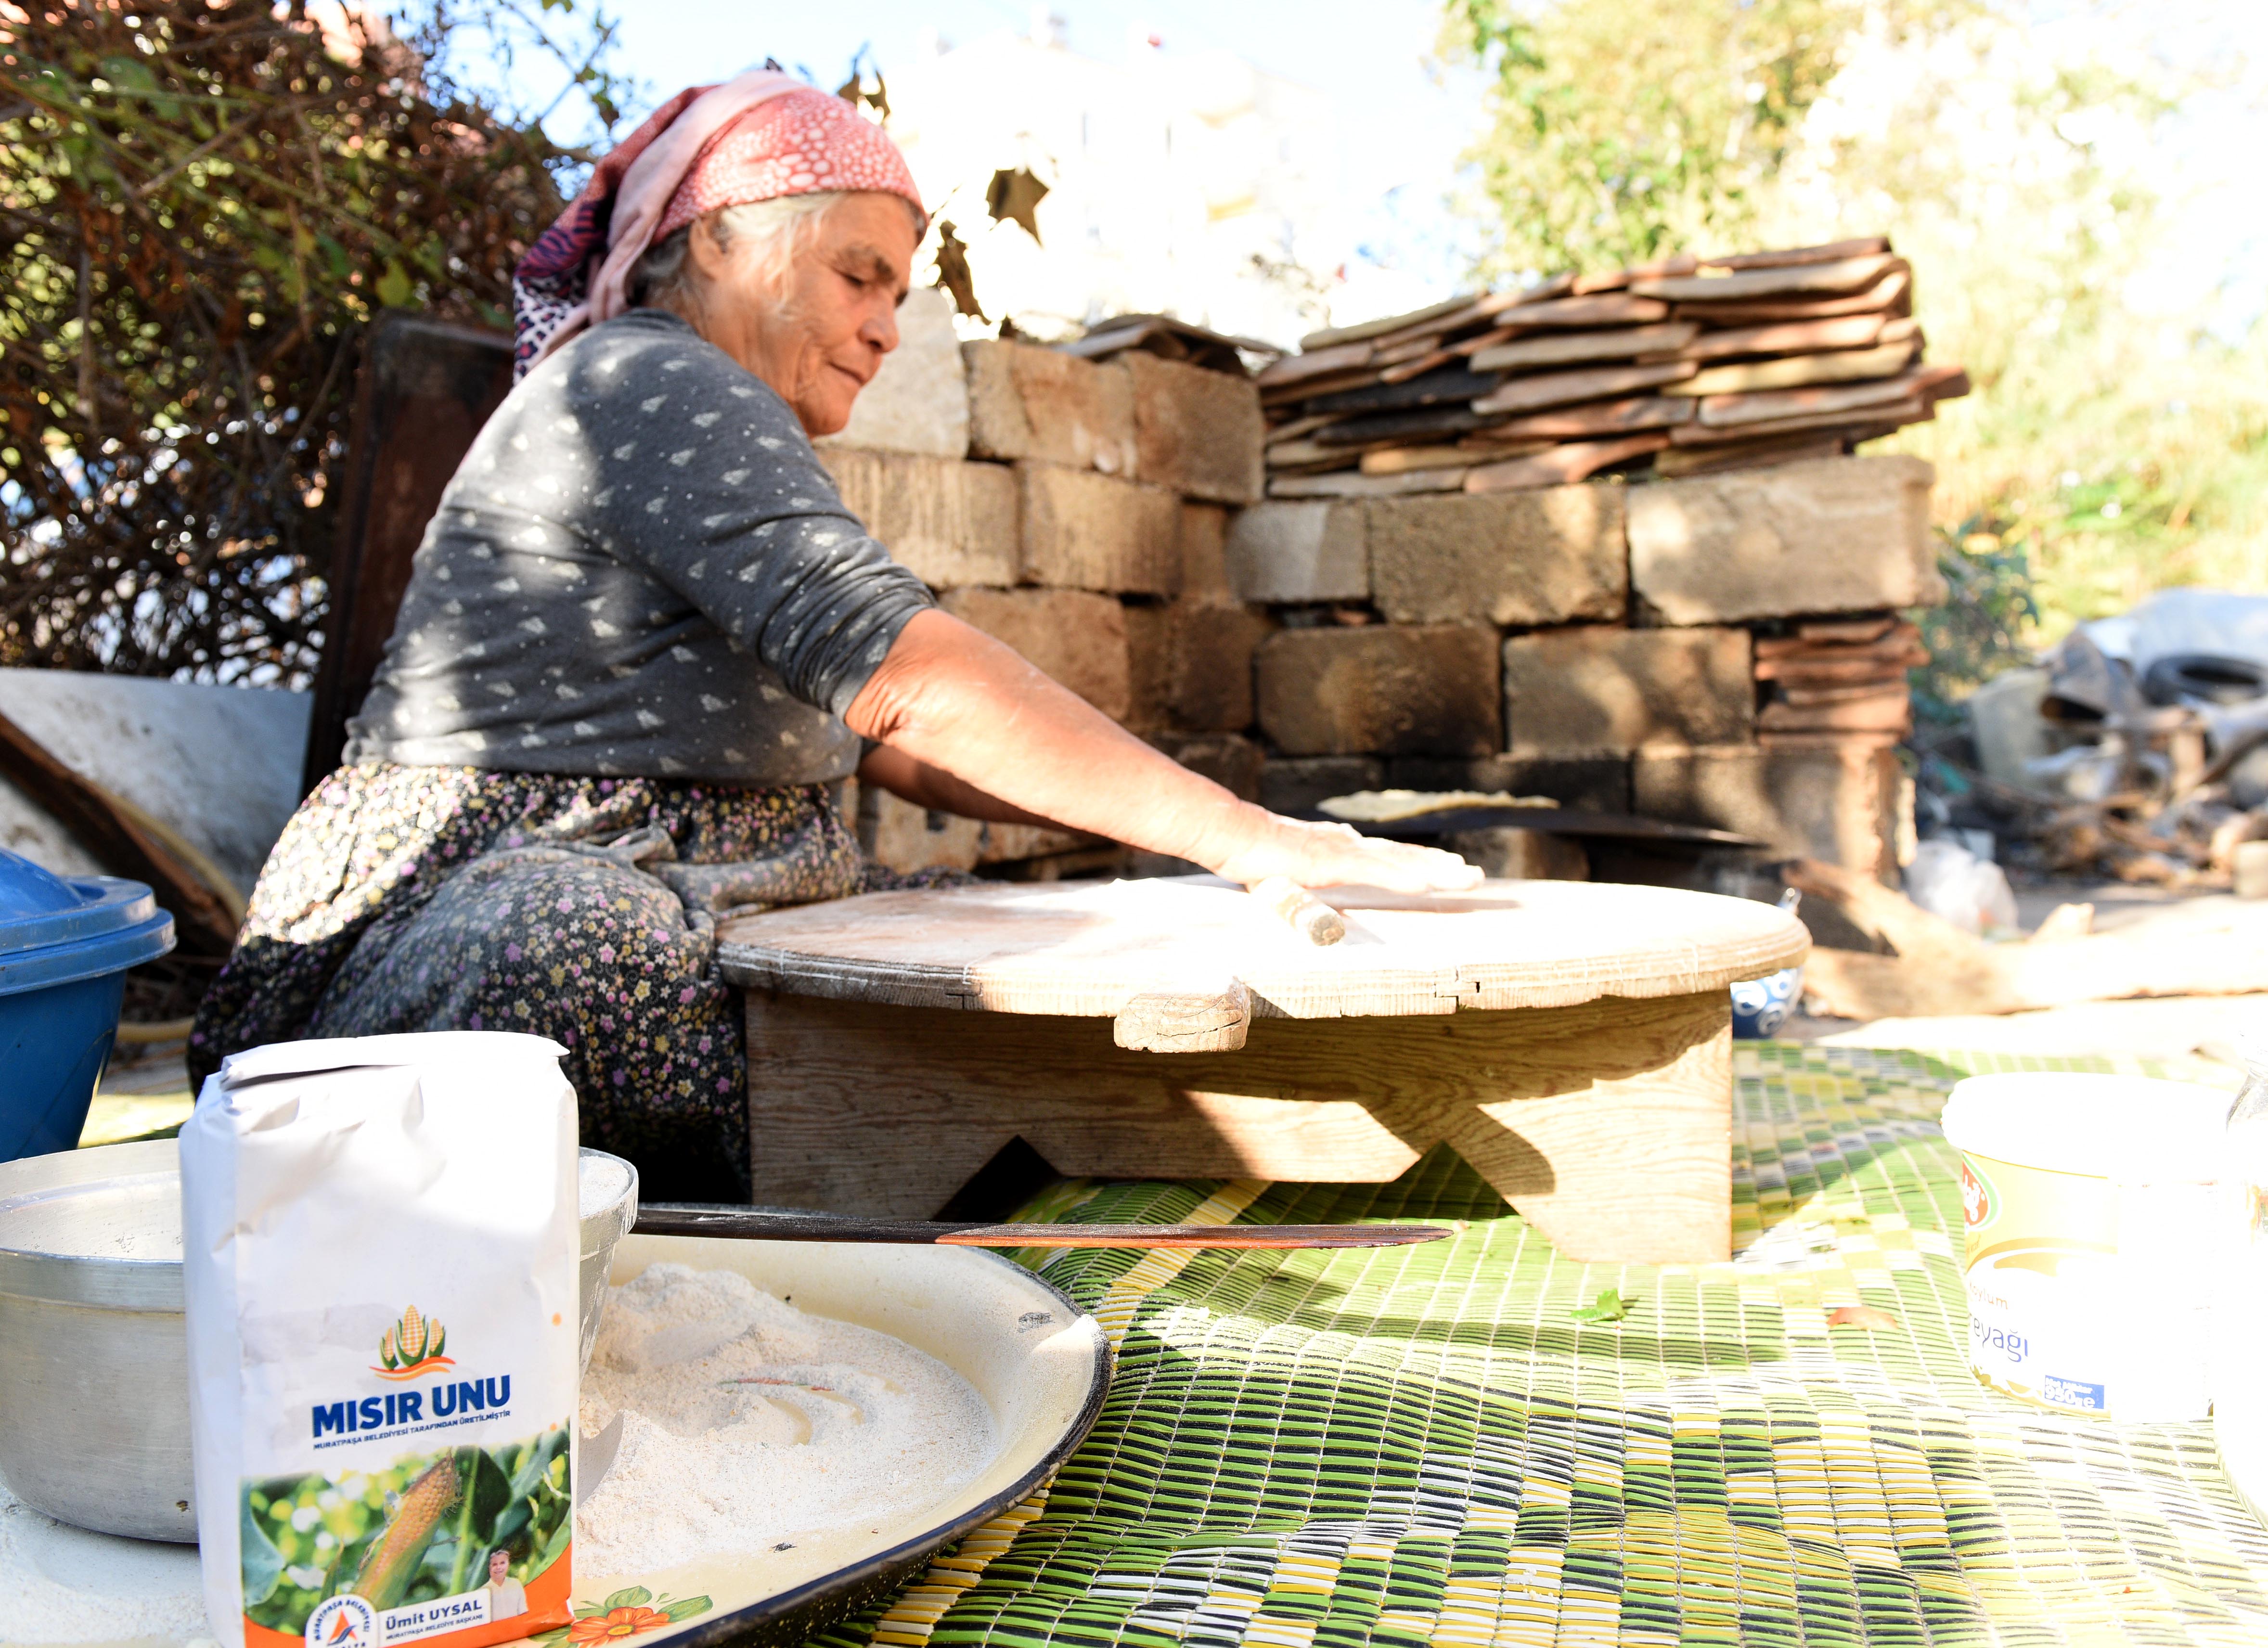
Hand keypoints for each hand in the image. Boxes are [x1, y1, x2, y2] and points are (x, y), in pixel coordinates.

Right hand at [1206, 815, 1484, 894]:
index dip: (1425, 863)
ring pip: (1399, 861)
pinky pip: (1373, 871)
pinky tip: (1426, 882)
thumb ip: (1317, 900)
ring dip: (1435, 870)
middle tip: (1477, 876)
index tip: (1453, 869)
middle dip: (1443, 866)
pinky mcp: (1332, 860)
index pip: (1394, 858)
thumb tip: (1334, 920)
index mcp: (1345, 850)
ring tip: (1466, 878)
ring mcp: (1344, 851)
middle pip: (1406, 857)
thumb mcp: (1296, 885)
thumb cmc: (1260, 862)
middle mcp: (1352, 846)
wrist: (1237, 838)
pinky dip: (1401, 876)